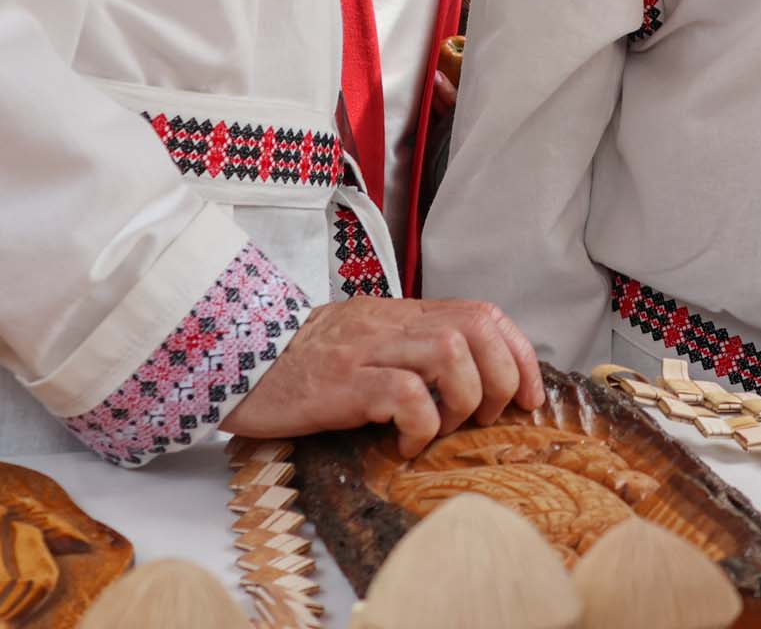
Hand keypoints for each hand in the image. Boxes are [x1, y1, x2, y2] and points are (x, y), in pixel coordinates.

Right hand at [222, 296, 542, 458]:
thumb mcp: (364, 343)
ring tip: (440, 430)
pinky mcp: (340, 383)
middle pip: (477, 329)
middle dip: (501, 377)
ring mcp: (365, 351)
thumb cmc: (300, 362)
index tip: (528, 396)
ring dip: (462, 399)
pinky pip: (403, 394)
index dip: (519, 353)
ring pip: (449, 353)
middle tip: (484, 417)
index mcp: (401, 315)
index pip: (483, 314)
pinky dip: (419, 425)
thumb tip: (466, 380)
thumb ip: (409, 350)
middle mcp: (390, 324)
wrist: (233, 360)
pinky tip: (402, 445)